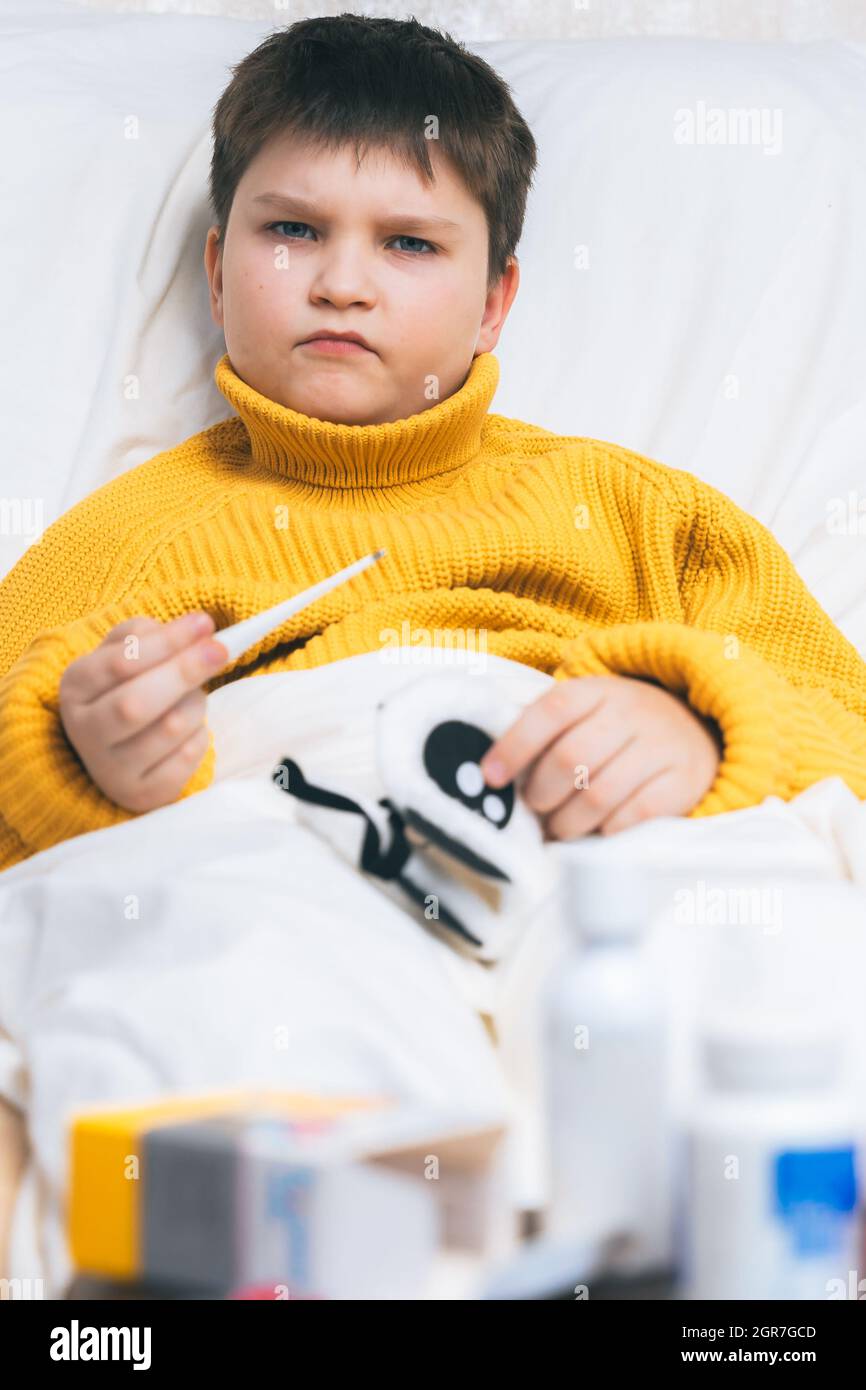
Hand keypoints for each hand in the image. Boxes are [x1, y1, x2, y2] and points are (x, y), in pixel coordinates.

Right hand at [59, 612, 227, 812]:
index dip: (167, 642)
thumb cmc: (128, 687)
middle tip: (221, 650)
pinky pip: (188, 757)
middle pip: (136, 703)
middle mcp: (85, 731)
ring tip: (193, 697)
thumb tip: (197, 629)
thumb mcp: (125, 653)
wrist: (120, 747)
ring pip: (170, 728)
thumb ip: (151, 635)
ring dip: (196, 704)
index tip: (205, 624)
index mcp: (75, 687)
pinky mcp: (142, 794)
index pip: (120, 663)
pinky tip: (189, 730)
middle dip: (185, 672)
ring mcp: (111, 770)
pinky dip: (200, 735)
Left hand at [478, 675, 721, 839]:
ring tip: (559, 828)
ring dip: (568, 821)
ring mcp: (663, 745)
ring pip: (599, 794)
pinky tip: (597, 832)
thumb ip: (546, 731)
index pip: (550, 710)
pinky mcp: (686, 779)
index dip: (515, 745)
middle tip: (534, 809)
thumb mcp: (588, 713)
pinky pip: (637, 814)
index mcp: (598, 690)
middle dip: (541, 793)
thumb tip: (493, 771)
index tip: (491, 777)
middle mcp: (632, 711)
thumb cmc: (622, 729)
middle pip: (571, 757)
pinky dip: (607, 830)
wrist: (698, 731)